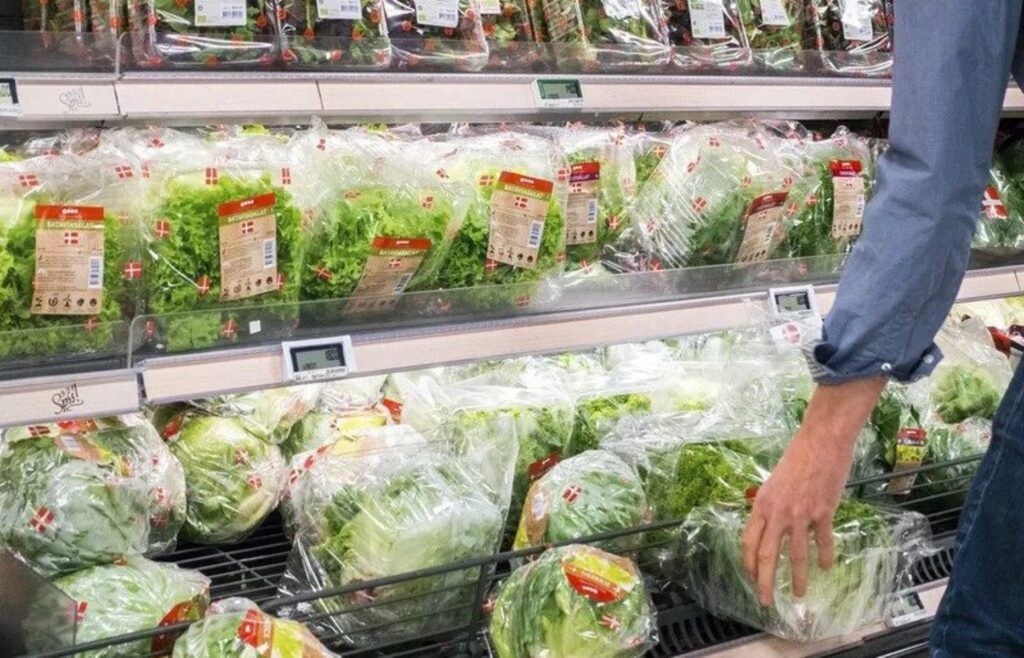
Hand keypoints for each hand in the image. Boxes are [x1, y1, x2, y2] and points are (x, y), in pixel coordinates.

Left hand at [741, 377, 885, 606]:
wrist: (821, 441)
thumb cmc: (797, 458)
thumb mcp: (774, 481)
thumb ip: (771, 505)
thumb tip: (769, 526)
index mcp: (761, 504)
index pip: (748, 541)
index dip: (748, 563)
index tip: (751, 578)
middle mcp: (777, 512)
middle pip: (766, 555)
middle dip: (764, 582)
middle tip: (765, 602)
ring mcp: (800, 514)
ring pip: (795, 555)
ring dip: (797, 578)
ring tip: (799, 595)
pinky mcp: (823, 512)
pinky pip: (822, 541)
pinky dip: (824, 557)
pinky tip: (826, 568)